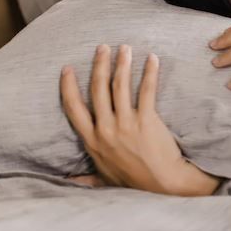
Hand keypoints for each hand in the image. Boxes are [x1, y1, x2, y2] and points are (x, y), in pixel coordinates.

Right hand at [60, 44, 190, 194]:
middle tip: (102, 47)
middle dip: (99, 64)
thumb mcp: (104, 180)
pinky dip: (150, 72)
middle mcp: (105, 129)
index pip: (73, 108)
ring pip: (120, 86)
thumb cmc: (134, 183)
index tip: (67, 68)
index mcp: (92, 141)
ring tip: (124, 47)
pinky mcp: (147, 120)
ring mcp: (126, 123)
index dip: (69, 86)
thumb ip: (85, 177)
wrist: (162, 183)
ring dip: (122, 63)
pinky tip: (152, 58)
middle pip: (98, 89)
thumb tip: (68, 181)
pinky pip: (147, 90)